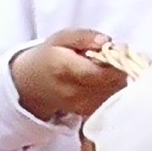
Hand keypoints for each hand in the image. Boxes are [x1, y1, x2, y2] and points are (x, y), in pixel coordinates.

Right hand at [11, 29, 129, 124]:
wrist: (32, 83)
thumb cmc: (50, 56)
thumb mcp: (62, 38)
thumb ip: (85, 37)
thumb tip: (106, 41)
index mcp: (64, 68)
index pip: (99, 72)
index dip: (116, 64)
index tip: (119, 54)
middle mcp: (71, 91)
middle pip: (110, 84)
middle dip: (119, 71)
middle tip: (116, 60)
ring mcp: (78, 105)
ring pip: (112, 94)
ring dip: (117, 81)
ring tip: (107, 69)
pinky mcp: (84, 113)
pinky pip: (108, 101)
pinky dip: (112, 91)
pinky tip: (104, 81)